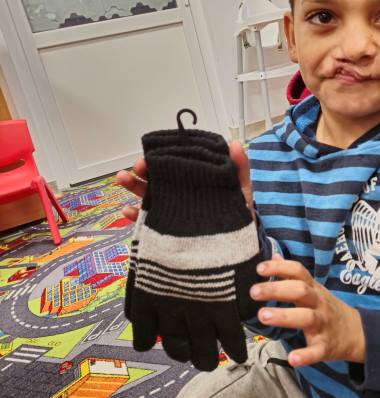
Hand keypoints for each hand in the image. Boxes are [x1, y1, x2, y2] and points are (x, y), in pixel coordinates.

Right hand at [115, 140, 254, 220]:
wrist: (235, 253)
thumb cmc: (236, 219)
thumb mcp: (240, 194)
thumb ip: (239, 170)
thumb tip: (235, 144)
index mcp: (194, 182)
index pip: (177, 164)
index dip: (165, 155)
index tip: (155, 150)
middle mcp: (179, 194)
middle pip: (157, 177)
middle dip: (143, 168)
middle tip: (138, 166)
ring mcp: (170, 212)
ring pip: (146, 196)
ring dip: (132, 185)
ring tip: (122, 178)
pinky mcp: (164, 232)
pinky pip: (145, 223)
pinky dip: (134, 216)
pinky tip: (127, 212)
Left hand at [250, 255, 365, 365]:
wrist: (357, 333)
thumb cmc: (325, 308)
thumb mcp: (312, 288)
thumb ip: (292, 275)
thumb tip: (274, 255)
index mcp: (312, 289)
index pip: (298, 272)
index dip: (280, 268)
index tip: (259, 268)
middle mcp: (318, 303)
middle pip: (300, 291)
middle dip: (276, 289)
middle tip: (253, 291)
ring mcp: (323, 324)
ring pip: (306, 318)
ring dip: (284, 316)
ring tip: (263, 316)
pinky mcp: (326, 346)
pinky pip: (316, 351)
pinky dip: (305, 355)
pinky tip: (291, 359)